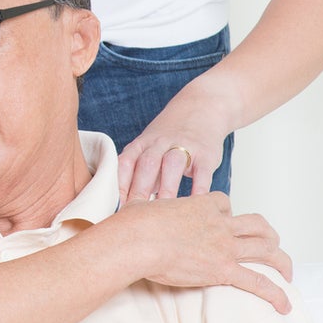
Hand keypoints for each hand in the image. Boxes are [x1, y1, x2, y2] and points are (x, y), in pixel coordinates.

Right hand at [105, 192, 292, 313]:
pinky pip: (258, 282)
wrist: (138, 240)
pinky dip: (275, 294)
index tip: (223, 220)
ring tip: (287, 273)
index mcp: (201, 205)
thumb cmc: (134, 224)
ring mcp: (225, 246)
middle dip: (268, 235)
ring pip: (266, 249)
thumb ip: (143, 204)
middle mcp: (219, 224)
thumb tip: (131, 205)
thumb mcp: (139, 203)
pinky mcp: (224, 269)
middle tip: (271, 246)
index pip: (224, 204)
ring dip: (281, 261)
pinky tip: (284, 305)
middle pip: (256, 224)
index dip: (227, 212)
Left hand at [119, 78, 235, 202]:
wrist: (203, 107)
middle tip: (135, 214)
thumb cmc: (170, 137)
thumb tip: (128, 207)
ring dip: (166, 188)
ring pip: (172, 165)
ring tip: (163, 213)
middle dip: (139, 190)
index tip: (116, 207)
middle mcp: (160, 143)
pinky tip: (195, 206)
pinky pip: (202, 173)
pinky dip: (198, 189)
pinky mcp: (205, 154)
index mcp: (142, 144)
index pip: (126, 163)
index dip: (119, 185)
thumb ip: (140, 174)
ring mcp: (184, 146)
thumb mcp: (149, 149)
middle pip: (146, 165)